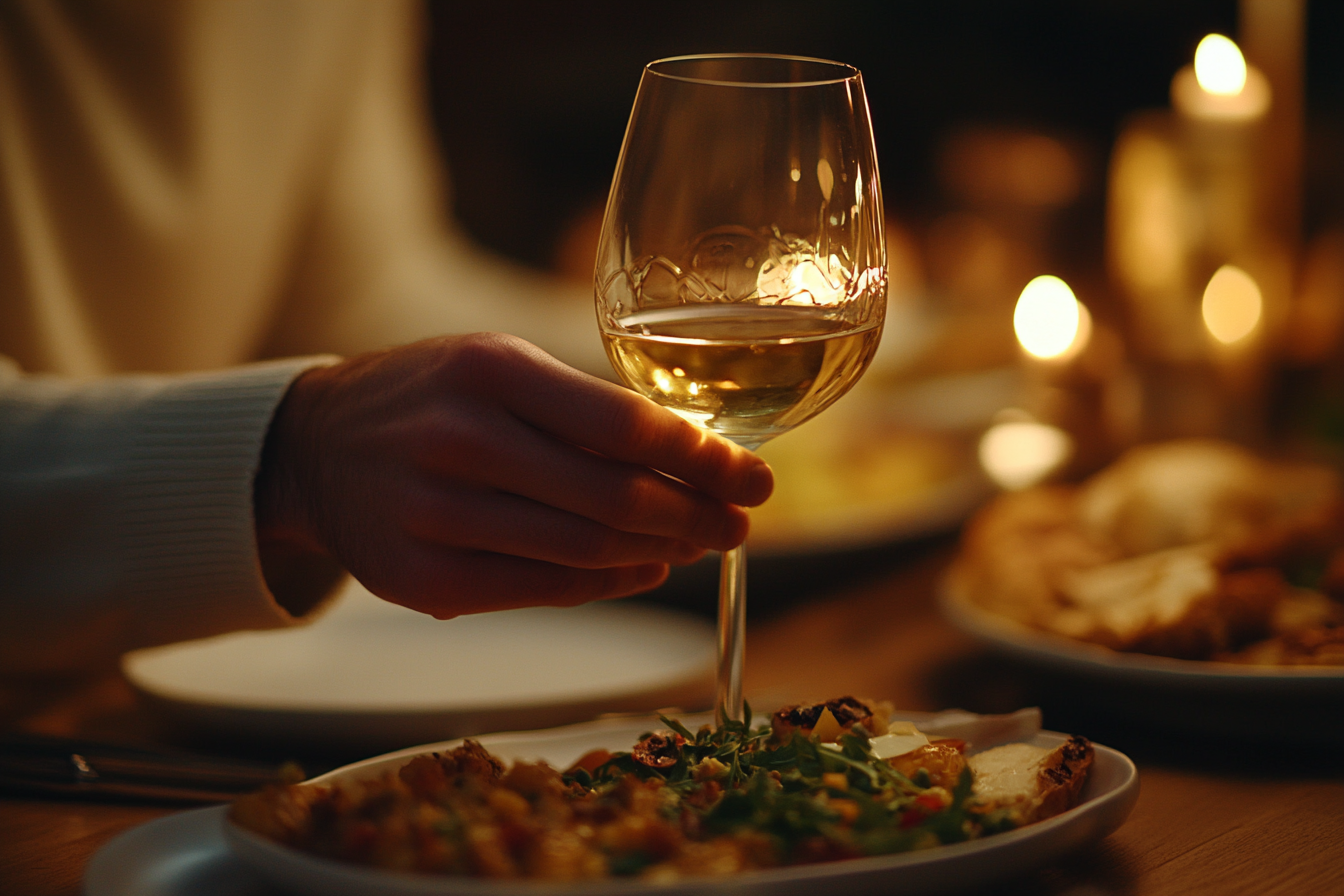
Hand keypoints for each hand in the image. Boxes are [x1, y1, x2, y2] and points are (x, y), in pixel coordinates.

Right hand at [254, 333, 772, 616]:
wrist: (316, 447)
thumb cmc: (431, 397)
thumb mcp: (498, 366)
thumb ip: (585, 407)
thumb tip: (696, 458)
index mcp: (488, 370)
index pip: (624, 423)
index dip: (703, 459)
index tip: (753, 478)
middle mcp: (457, 440)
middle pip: (613, 498)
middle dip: (696, 515)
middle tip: (739, 523)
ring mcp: (432, 516)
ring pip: (584, 551)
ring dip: (659, 552)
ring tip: (697, 543)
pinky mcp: (420, 579)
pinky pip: (542, 591)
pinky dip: (608, 583)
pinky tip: (644, 568)